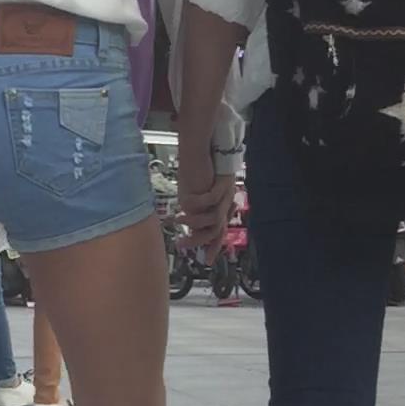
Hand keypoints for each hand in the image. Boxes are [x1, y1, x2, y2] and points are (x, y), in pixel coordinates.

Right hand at [178, 147, 233, 261]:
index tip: (205, 260)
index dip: (213, 246)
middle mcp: (226, 202)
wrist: (204, 145)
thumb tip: (187, 222)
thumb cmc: (196, 167)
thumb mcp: (193, 192)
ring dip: (194, 222)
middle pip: (217, 229)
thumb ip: (194, 209)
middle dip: (200, 241)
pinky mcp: (222, 183)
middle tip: (183, 245)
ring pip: (214, 218)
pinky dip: (195, 204)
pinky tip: (183, 204)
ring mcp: (226, 194)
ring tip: (178, 221)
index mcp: (221, 205)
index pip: (220, 231)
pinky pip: (209, 200)